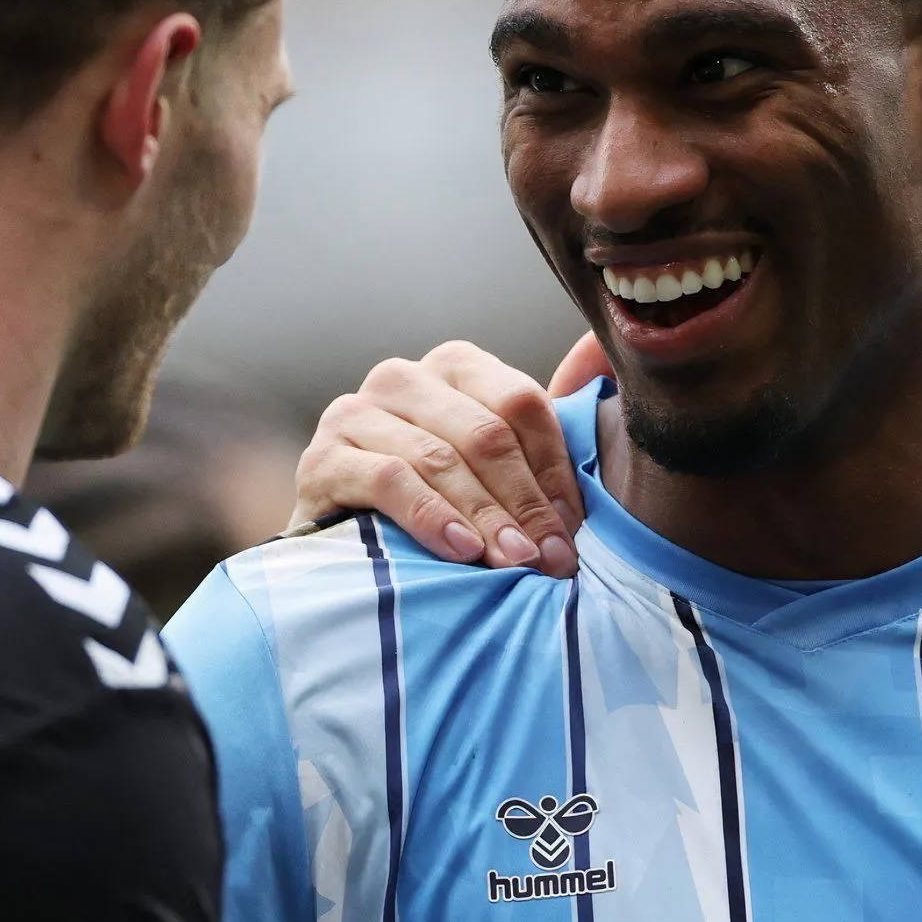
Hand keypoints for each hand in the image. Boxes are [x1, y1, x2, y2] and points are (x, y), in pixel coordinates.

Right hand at [289, 338, 606, 576]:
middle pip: (484, 433)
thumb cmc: (435, 499)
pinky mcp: (322, 457)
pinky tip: (461, 552)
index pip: (522, 404)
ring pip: (440, 458)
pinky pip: (388, 480)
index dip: (554, 469)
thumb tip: (600, 359)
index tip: (575, 528)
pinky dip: (431, 518)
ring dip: (485, 517)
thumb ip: (543, 430)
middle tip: (552, 558)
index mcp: (455, 366)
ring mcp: (356, 413)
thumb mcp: (492, 463)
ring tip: (515, 562)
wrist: (344, 541)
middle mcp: (403, 377)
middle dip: (525, 502)